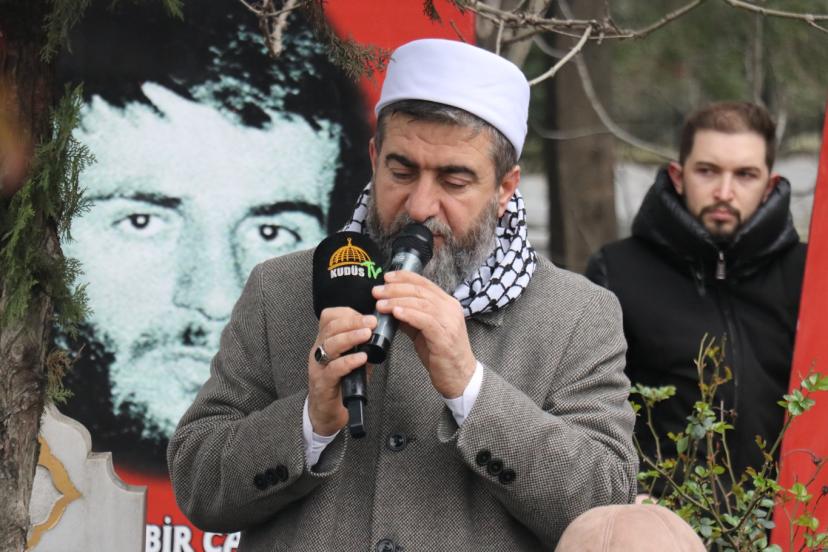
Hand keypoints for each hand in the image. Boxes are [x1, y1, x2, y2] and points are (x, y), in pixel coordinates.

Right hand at [307, 308, 375, 435]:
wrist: (327, 412)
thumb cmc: (342, 384)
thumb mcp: (355, 361)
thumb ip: (365, 347)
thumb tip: (383, 335)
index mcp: (326, 341)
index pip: (329, 317)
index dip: (348, 313)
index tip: (367, 316)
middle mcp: (319, 350)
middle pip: (331, 327)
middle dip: (353, 321)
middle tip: (371, 322)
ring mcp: (318, 366)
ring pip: (330, 345)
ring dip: (350, 337)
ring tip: (367, 335)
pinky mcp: (322, 383)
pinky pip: (333, 369)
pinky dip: (348, 361)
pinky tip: (362, 358)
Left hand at [372, 270, 475, 397]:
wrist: (459, 377)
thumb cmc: (441, 354)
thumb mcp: (424, 330)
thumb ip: (411, 316)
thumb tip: (390, 306)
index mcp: (447, 303)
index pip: (424, 283)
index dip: (404, 277)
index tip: (387, 277)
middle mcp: (450, 309)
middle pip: (420, 291)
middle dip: (396, 288)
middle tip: (377, 291)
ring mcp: (450, 322)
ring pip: (421, 303)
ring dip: (398, 301)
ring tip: (380, 303)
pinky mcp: (445, 336)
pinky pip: (425, 320)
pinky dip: (409, 314)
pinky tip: (396, 313)